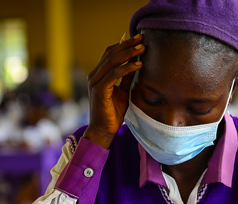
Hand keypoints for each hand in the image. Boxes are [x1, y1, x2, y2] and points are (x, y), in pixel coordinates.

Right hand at [84, 33, 144, 148]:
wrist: (104, 130)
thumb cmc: (113, 112)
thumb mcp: (123, 91)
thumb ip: (127, 77)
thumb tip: (137, 63)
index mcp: (99, 74)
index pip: (110, 53)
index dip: (124, 44)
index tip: (139, 39)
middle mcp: (94, 75)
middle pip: (111, 53)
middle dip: (128, 45)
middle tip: (142, 38)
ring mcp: (95, 82)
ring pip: (112, 61)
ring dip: (129, 53)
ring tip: (143, 48)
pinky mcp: (99, 90)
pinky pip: (114, 74)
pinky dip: (127, 68)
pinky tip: (138, 65)